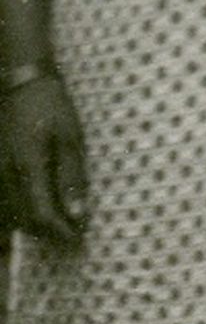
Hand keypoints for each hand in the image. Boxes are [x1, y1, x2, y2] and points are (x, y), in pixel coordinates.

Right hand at [4, 73, 88, 244]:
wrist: (20, 86)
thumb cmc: (51, 108)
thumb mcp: (71, 138)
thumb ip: (73, 177)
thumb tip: (78, 213)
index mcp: (28, 168)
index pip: (42, 215)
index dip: (61, 231)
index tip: (79, 238)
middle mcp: (5, 176)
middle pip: (24, 221)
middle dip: (49, 233)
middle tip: (73, 235)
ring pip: (9, 217)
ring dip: (33, 226)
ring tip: (59, 225)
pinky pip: (2, 204)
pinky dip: (18, 214)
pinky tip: (36, 210)